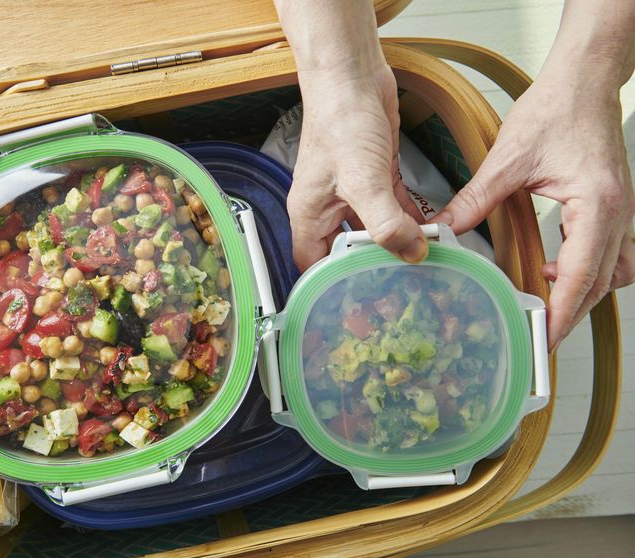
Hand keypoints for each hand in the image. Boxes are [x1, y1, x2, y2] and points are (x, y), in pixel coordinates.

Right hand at [289, 65, 425, 270]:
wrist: (352, 75)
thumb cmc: (340, 122)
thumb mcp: (363, 181)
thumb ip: (385, 223)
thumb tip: (412, 253)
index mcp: (310, 214)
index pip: (313, 264)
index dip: (331, 284)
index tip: (358, 302)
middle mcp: (328, 206)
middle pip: (346, 250)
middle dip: (370, 267)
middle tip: (398, 287)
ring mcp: (352, 190)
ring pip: (372, 229)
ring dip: (395, 242)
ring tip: (420, 262)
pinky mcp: (374, 174)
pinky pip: (390, 207)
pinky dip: (407, 218)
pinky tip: (428, 230)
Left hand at [434, 73, 634, 349]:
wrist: (585, 80)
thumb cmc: (557, 110)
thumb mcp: (508, 159)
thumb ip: (475, 198)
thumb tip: (444, 227)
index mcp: (597, 206)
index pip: (582, 276)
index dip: (563, 313)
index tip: (544, 339)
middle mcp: (617, 214)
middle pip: (601, 283)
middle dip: (571, 313)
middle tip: (538, 336)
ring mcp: (620, 211)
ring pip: (611, 272)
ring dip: (581, 292)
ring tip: (543, 302)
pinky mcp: (611, 206)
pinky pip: (608, 253)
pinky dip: (584, 269)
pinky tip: (551, 267)